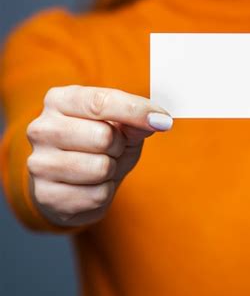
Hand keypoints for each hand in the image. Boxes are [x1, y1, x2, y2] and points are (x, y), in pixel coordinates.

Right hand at [26, 85, 173, 227]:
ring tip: (100, 166)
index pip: (101, 102)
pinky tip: (90, 186)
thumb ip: (136, 119)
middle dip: (119, 145)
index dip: (137, 111)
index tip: (163, 120)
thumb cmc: (97, 143)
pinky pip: (96, 195)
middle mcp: (42, 129)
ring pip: (101, 168)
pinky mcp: (46, 196)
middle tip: (112, 148)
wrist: (69, 181)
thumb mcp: (120, 125)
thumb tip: (158, 120)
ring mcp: (39, 163)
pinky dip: (104, 192)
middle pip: (103, 137)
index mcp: (59, 100)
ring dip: (112, 170)